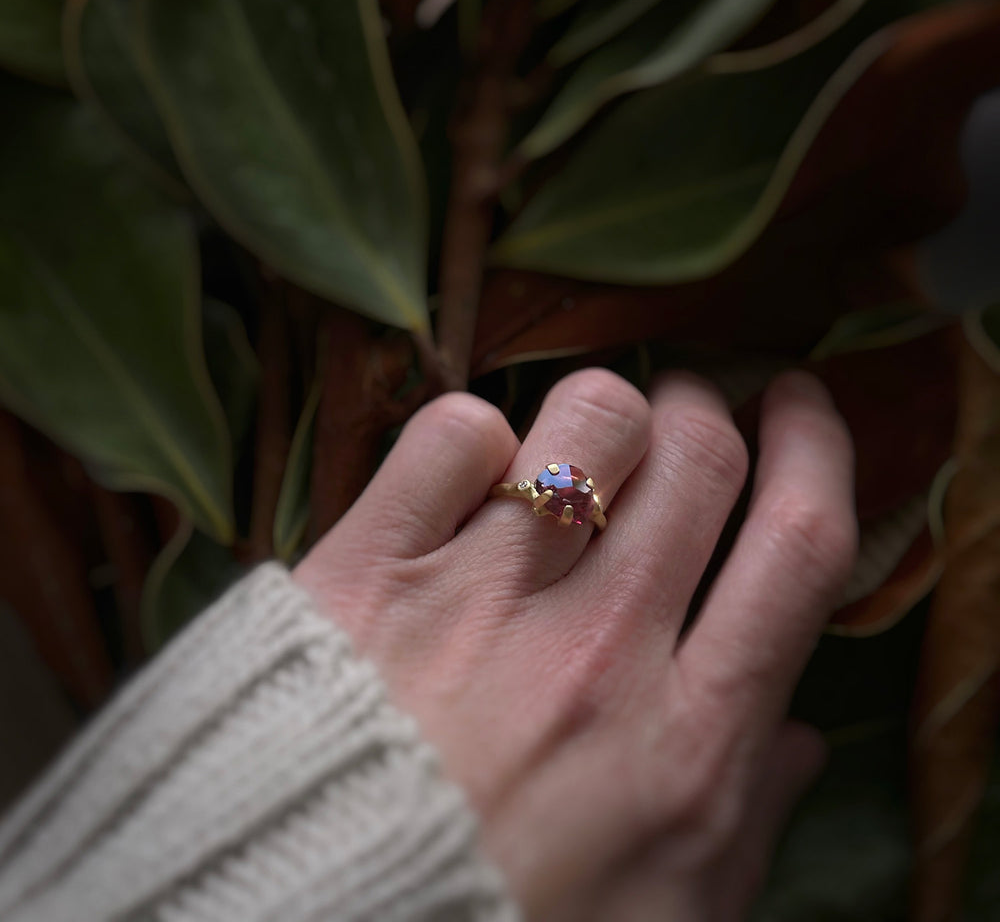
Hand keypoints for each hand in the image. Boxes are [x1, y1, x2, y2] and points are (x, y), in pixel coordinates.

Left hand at [294, 367, 856, 919]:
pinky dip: (476, 433)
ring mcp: (478, 600)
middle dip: (706, 409)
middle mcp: (594, 649)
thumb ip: (747, 821)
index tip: (798, 406)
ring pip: (590, 420)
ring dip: (604, 413)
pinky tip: (470, 476)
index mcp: (684, 739)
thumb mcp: (665, 918)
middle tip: (684, 416)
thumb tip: (794, 735)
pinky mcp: (369, 571)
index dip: (816, 451)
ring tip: (580, 443)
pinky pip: (453, 434)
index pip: (796, 545)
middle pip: (698, 454)